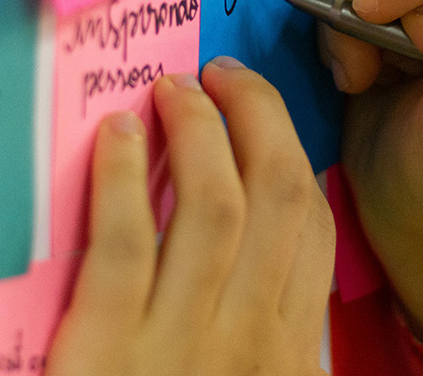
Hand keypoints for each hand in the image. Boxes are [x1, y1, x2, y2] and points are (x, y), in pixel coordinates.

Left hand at [46, 59, 334, 375]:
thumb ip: (257, 331)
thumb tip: (252, 254)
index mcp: (288, 353)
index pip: (314, 228)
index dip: (294, 154)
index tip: (263, 118)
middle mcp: (248, 338)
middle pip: (277, 196)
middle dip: (258, 115)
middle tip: (223, 74)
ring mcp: (180, 342)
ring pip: (212, 206)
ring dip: (197, 130)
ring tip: (173, 88)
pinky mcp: (108, 350)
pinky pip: (125, 243)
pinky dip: (123, 177)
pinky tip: (117, 135)